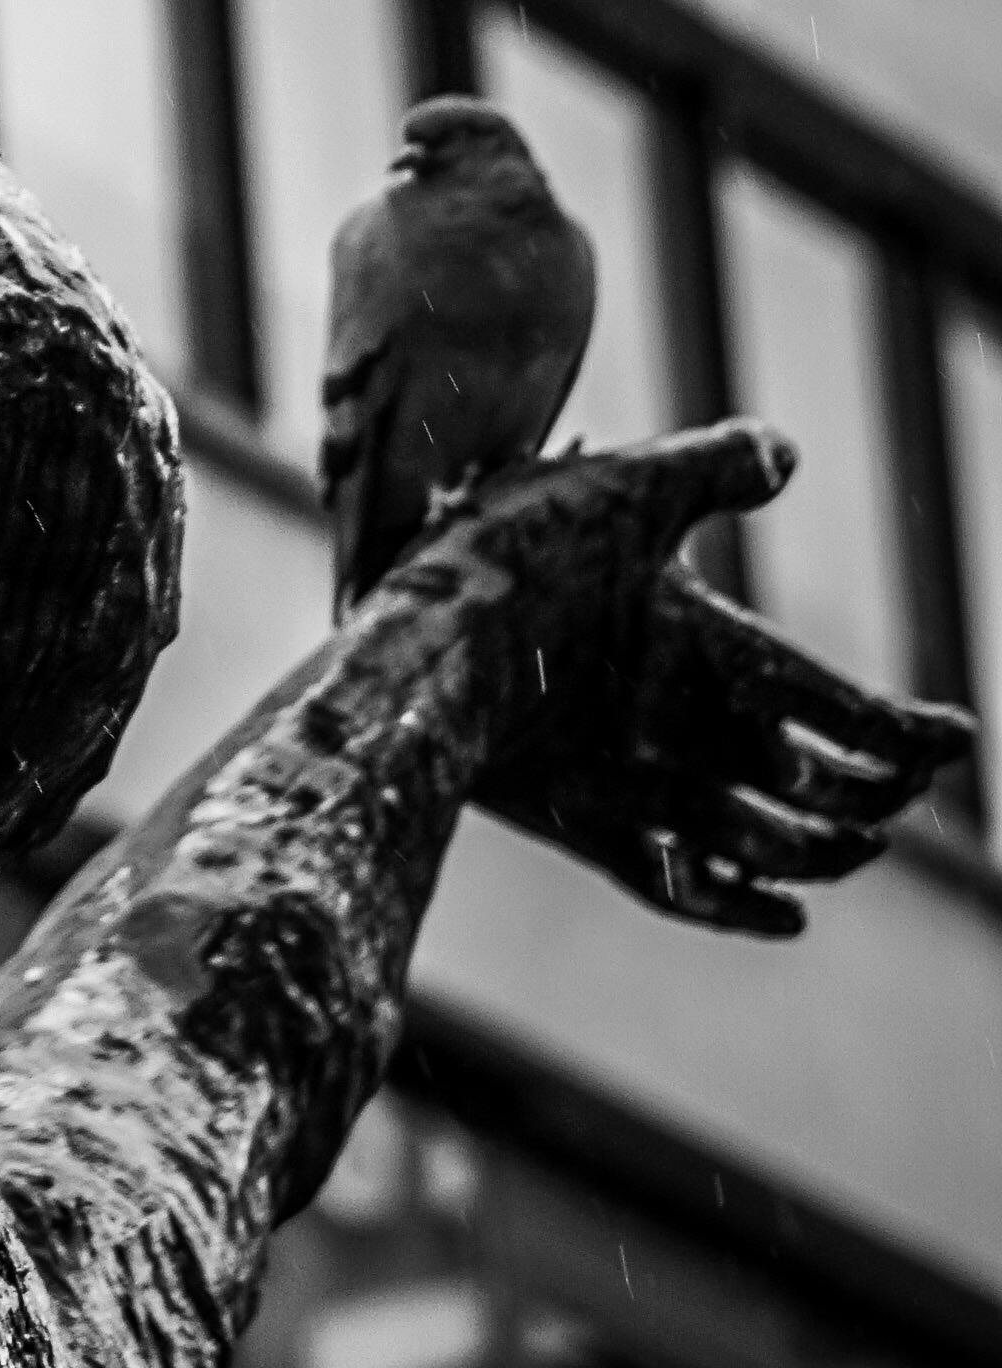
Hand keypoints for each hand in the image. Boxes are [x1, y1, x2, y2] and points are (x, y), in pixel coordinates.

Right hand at [416, 428, 972, 934]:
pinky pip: (697, 896)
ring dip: (833, 855)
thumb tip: (789, 451)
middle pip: (838, 799)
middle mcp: (712, 749)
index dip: (923, 735)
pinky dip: (753, 911)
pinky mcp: (596, 836)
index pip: (867, 721)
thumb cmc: (523, 565)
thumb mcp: (623, 489)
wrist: (420, 666)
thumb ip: (710, 469)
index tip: (957, 734)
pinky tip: (783, 916)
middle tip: (909, 777)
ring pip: (781, 856)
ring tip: (861, 845)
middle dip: (886, 792)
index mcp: (731, 664)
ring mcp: (656, 803)